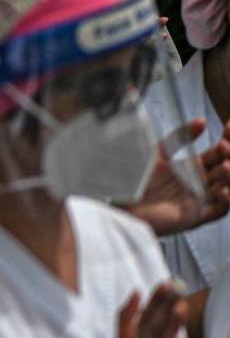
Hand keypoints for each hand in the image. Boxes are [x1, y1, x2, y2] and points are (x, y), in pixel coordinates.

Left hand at [127, 120, 229, 234]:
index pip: (219, 153)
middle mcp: (199, 182)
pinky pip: (216, 211)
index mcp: (192, 166)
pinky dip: (224, 202)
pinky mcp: (193, 216)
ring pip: (225, 188)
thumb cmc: (136, 176)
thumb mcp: (160, 151)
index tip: (229, 126)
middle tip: (224, 146)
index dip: (227, 140)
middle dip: (229, 157)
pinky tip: (224, 191)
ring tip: (226, 166)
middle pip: (225, 169)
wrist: (118, 198)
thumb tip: (202, 121)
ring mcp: (197, 199)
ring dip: (229, 178)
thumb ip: (180, 137)